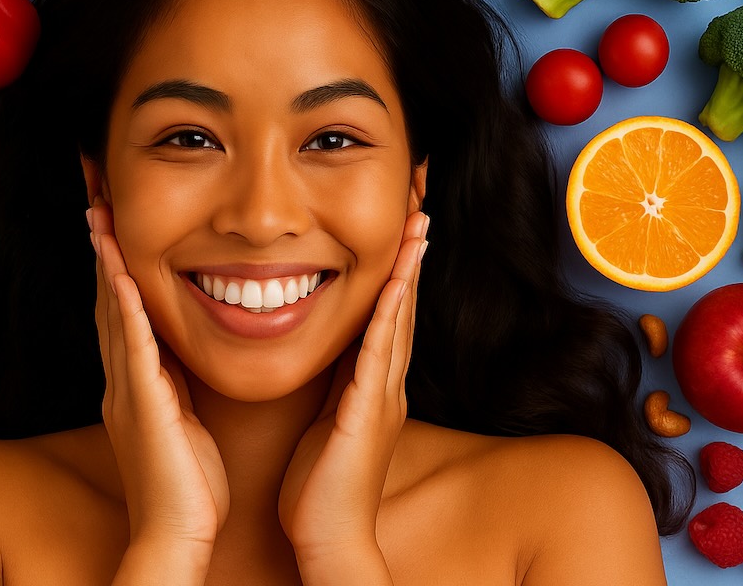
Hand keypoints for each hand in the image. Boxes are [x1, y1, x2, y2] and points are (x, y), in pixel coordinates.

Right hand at [89, 198, 229, 570]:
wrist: (176, 532)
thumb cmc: (187, 481)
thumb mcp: (181, 417)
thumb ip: (174, 381)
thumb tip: (178, 351)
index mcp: (134, 378)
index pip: (120, 304)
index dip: (114, 257)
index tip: (112, 214)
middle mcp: (122, 376)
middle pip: (106, 294)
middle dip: (101, 243)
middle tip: (94, 192)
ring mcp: (126, 388)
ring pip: (111, 309)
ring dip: (105, 259)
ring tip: (98, 211)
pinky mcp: (142, 402)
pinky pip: (130, 344)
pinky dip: (123, 304)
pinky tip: (119, 271)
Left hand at [278, 211, 428, 573]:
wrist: (331, 539)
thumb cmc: (322, 488)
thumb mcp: (328, 422)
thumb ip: (334, 386)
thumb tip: (328, 354)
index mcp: (373, 384)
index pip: (389, 312)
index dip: (396, 266)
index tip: (401, 222)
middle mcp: (386, 383)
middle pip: (403, 303)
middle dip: (412, 253)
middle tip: (421, 203)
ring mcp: (383, 396)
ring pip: (399, 318)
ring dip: (408, 270)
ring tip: (418, 223)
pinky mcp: (369, 412)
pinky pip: (380, 352)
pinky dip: (390, 313)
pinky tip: (395, 281)